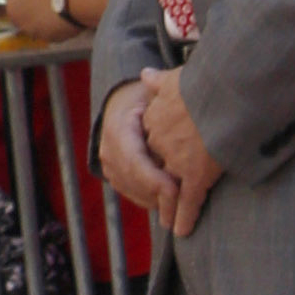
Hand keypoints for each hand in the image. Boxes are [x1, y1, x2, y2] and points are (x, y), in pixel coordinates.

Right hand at [98, 76, 178, 229]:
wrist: (121, 103)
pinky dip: (154, 200)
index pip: (134, 162)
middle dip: (161, 197)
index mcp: (117, 130)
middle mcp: (108, 151)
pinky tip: (174, 200)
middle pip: (135, 183)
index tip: (178, 190)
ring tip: (184, 205)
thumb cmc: (145, 97)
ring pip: (135, 193)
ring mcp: (109, 166)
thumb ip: (162, 98)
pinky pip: (135, 195)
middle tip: (187, 205)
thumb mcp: (153, 93)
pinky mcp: (115, 177)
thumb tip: (167, 88)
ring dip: (159, 202)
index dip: (155, 180)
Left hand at [139, 72, 220, 237]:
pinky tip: (181, 230)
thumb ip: (159, 80)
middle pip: (156, 167)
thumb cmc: (206, 79)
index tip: (160, 160)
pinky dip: (184, 217)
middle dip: (159, 180)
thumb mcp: (176, 75)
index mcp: (156, 117)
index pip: (151, 140)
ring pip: (168, 188)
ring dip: (167, 205)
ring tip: (167, 220)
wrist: (226, 89)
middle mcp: (161, 140)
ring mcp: (177, 159)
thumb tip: (144, 74)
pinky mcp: (196, 174)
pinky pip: (188, 201)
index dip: (157, 152)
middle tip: (160, 193)